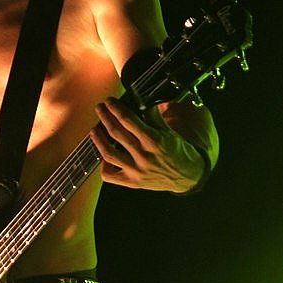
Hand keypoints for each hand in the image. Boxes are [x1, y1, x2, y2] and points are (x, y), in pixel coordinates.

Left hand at [90, 97, 206, 192]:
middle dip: (105, 117)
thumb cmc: (177, 152)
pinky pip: (110, 175)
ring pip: (109, 153)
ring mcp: (136, 171)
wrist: (187, 177)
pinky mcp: (132, 182)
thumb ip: (153, 117)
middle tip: (100, 108)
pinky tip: (103, 156)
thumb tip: (140, 100)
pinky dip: (103, 165)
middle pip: (116, 133)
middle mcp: (143, 156)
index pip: (128, 121)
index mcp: (154, 141)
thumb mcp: (168, 132)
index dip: (116, 109)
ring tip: (95, 129)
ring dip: (98, 139)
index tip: (109, 101)